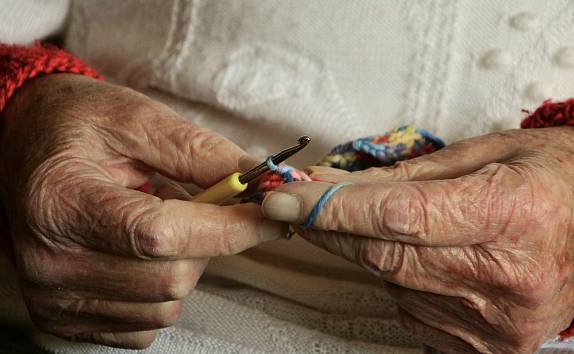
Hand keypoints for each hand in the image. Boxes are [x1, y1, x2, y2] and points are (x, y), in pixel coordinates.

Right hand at [0, 74, 285, 347]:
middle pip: (170, 278)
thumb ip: (198, 151)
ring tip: (159, 221)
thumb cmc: (76, 126)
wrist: (25, 146)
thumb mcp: (135, 117)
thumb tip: (256, 181)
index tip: (271, 214)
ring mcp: (53, 297)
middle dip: (208, 242)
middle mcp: (49, 261)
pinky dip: (161, 291)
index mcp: (61, 201)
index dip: (227, 228)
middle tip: (201, 205)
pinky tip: (141, 253)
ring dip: (184, 264)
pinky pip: (144, 325)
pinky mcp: (62, 318)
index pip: (160, 234)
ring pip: (164, 305)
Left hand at [262, 127, 573, 352]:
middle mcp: (509, 277)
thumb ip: (405, 175)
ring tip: (392, 224)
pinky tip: (427, 258)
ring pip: (392, 283)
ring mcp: (499, 321)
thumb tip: (331, 185)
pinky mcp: (489, 346)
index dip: (332, 209)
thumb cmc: (550, 180)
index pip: (399, 217)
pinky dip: (401, 281)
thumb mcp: (483, 153)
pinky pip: (411, 309)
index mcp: (514, 214)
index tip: (286, 200)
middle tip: (303, 205)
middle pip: (385, 256)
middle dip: (332, 229)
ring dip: (371, 251)